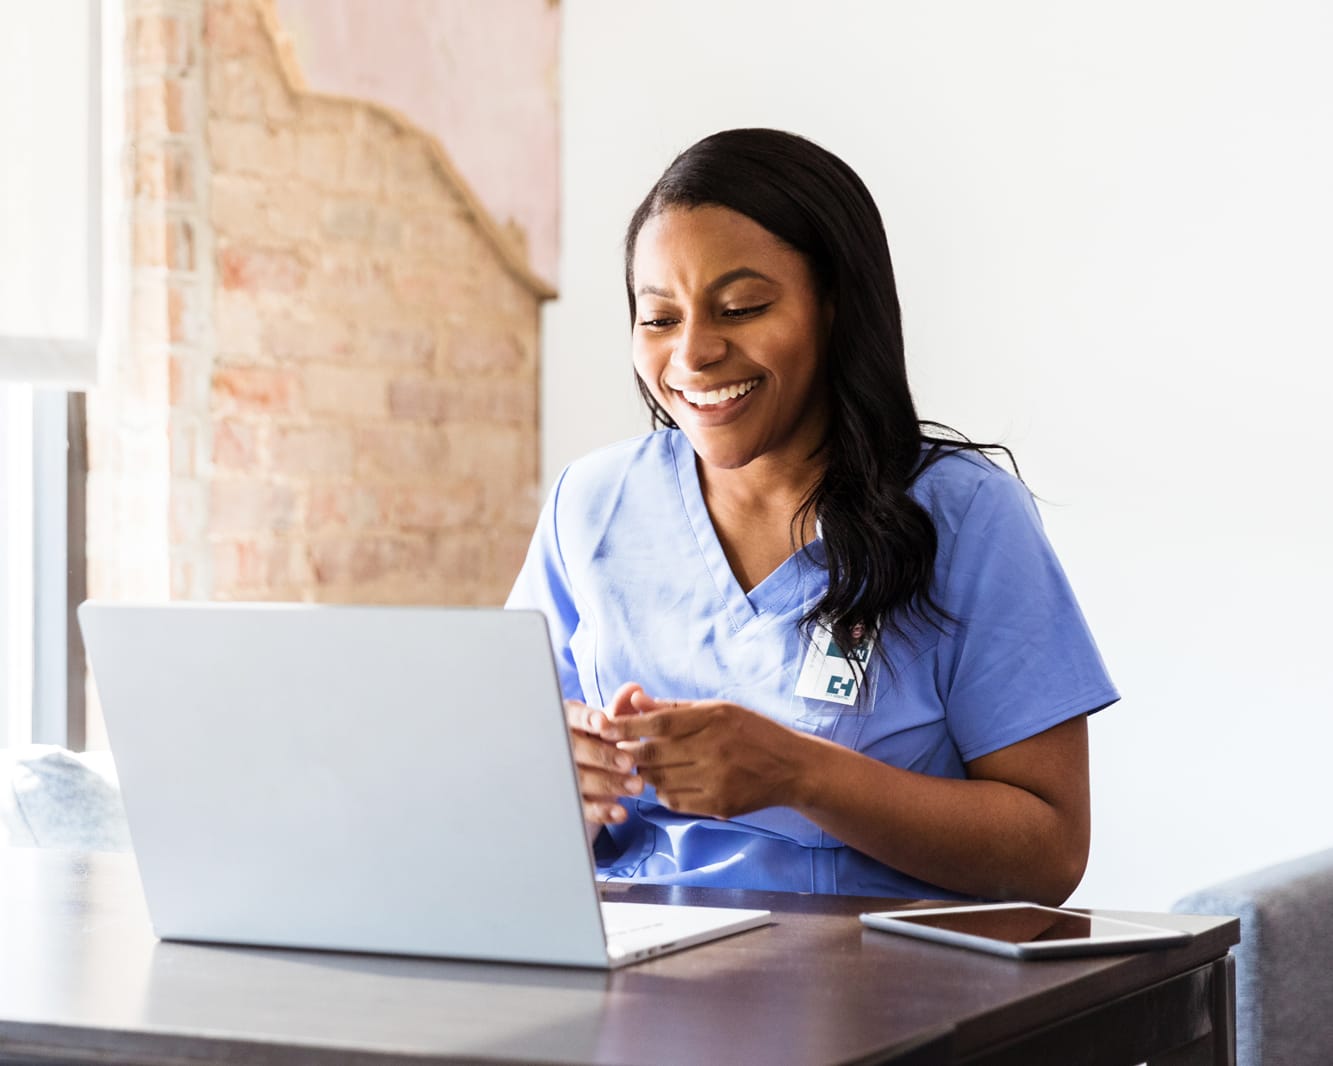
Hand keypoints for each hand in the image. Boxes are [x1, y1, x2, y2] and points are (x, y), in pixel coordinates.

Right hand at [564, 683, 645, 824]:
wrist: (584, 773)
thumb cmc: (598, 739)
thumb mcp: (609, 724)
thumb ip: (621, 708)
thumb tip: (634, 690)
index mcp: (568, 721)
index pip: (573, 717)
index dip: (587, 720)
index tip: (604, 724)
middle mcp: (560, 747)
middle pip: (576, 750)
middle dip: (603, 756)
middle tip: (629, 761)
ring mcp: (563, 776)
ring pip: (580, 779)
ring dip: (609, 783)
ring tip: (637, 786)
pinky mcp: (570, 802)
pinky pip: (582, 808)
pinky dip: (601, 812)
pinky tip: (621, 813)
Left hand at [600, 692, 807, 818]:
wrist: (792, 767)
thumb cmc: (752, 732)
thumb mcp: (719, 709)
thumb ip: (675, 709)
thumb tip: (634, 701)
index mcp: (714, 718)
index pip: (658, 723)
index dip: (626, 726)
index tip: (603, 726)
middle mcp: (714, 749)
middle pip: (654, 754)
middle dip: (628, 753)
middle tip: (616, 750)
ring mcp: (716, 779)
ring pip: (659, 780)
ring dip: (645, 774)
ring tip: (646, 765)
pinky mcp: (718, 804)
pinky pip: (674, 801)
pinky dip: (664, 792)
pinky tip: (670, 782)